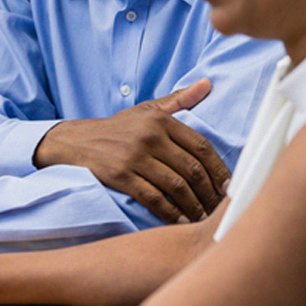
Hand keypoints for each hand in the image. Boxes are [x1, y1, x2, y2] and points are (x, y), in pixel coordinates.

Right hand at [33, 78, 227, 222]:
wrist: (76, 141)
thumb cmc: (118, 128)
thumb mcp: (147, 110)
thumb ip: (179, 100)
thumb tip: (208, 83)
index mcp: (161, 120)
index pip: (201, 146)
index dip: (219, 170)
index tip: (228, 187)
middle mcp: (149, 136)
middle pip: (192, 169)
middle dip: (209, 193)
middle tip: (218, 209)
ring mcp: (134, 157)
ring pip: (176, 187)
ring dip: (194, 207)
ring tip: (203, 218)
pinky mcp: (120, 176)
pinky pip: (153, 199)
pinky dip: (171, 213)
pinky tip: (180, 221)